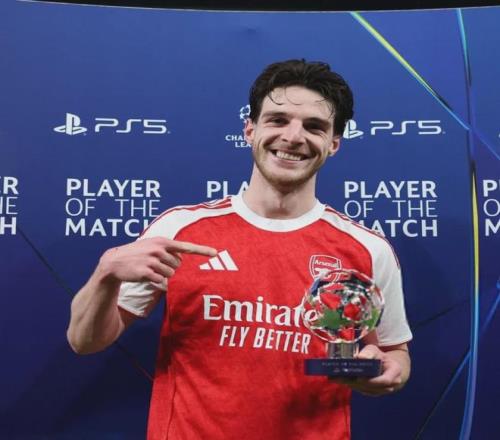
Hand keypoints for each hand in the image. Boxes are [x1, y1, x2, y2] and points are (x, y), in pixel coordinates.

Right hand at [97, 236, 216, 284]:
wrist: (114, 262)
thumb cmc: (136, 254)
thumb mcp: (151, 246)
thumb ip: (168, 250)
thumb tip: (182, 260)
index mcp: (162, 241)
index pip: (186, 246)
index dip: (202, 250)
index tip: (215, 253)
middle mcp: (159, 249)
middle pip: (178, 266)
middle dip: (171, 269)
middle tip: (156, 266)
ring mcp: (152, 260)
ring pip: (170, 275)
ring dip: (163, 276)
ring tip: (150, 270)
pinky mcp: (146, 272)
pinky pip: (161, 282)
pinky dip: (158, 283)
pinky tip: (148, 278)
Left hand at [330, 344, 407, 395]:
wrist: (386, 367)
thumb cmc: (380, 357)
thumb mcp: (376, 351)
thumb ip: (369, 353)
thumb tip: (360, 357)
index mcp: (394, 373)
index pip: (385, 380)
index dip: (372, 381)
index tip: (360, 377)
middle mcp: (389, 385)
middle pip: (371, 387)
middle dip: (355, 382)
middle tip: (341, 377)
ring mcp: (380, 391)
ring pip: (364, 389)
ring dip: (350, 384)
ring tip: (336, 378)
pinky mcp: (371, 392)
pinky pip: (361, 389)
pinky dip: (350, 384)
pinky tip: (338, 379)